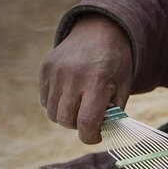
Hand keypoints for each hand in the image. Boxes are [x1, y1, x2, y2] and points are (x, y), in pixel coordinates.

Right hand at [39, 14, 132, 143]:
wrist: (100, 31)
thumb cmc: (115, 65)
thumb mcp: (122, 88)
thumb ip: (113, 113)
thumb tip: (102, 134)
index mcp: (97, 82)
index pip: (86, 122)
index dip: (90, 137)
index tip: (95, 136)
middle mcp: (74, 76)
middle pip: (66, 120)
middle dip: (78, 127)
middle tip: (88, 120)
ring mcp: (57, 71)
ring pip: (53, 113)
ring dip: (66, 117)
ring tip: (79, 108)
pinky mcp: (46, 68)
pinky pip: (45, 100)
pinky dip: (56, 105)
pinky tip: (69, 96)